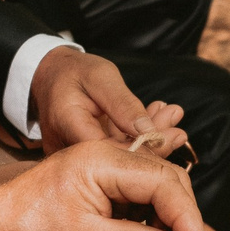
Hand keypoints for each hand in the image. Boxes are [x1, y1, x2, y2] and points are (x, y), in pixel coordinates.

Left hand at [0, 139, 212, 230]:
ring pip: (159, 187)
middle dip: (184, 216)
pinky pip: (143, 195)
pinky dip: (155, 217)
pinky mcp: (105, 183)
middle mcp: (109, 156)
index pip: (163, 182)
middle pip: (167, 179)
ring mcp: (108, 167)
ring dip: (171, 218)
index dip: (187, 217)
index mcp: (102, 160)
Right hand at [31, 48, 184, 153]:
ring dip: (149, 139)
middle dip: (153, 144)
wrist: (49, 75)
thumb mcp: (100, 77)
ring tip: (174, 122)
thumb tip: (148, 130)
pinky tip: (159, 121)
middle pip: (118, 158)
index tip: (170, 135)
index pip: (109, 152)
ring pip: (120, 155)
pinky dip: (138, 136)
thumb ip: (122, 104)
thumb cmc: (72, 72)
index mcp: (67, 127)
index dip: (142, 150)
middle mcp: (68, 150)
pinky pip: (116, 150)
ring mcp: (76, 157)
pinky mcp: (87, 156)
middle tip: (180, 132)